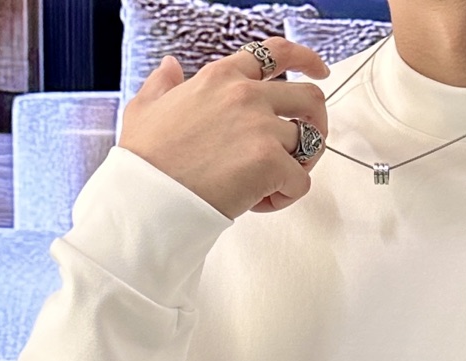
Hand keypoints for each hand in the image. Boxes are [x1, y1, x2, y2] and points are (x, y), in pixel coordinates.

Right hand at [118, 39, 329, 217]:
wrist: (149, 195)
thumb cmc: (146, 159)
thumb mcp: (146, 107)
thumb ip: (163, 84)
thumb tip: (170, 67)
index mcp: (222, 76)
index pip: (276, 52)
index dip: (305, 58)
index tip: (319, 70)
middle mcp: (246, 94)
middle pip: (309, 97)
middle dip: (317, 122)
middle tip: (307, 146)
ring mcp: (261, 126)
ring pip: (309, 144)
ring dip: (298, 167)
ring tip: (270, 184)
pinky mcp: (270, 162)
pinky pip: (300, 183)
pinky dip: (285, 198)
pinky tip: (257, 203)